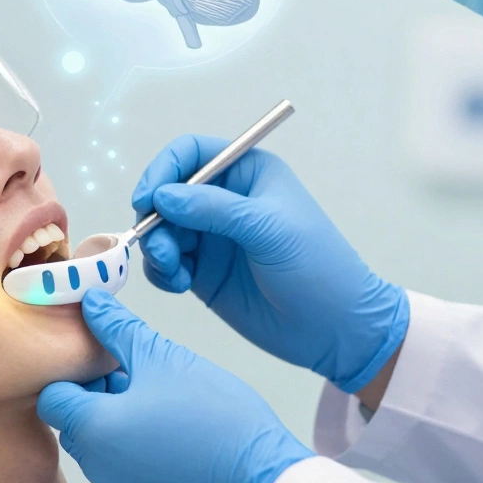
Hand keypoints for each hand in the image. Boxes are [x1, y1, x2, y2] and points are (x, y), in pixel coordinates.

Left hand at [38, 290, 313, 482]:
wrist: (263, 475)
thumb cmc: (218, 419)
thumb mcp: (163, 358)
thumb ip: (117, 329)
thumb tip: (90, 302)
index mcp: (92, 428)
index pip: (52, 397)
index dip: (74, 372)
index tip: (105, 361)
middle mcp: (96, 466)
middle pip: (73, 422)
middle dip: (97, 395)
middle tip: (135, 375)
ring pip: (97, 446)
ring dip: (115, 421)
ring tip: (157, 402)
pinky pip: (118, 472)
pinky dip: (128, 452)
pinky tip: (162, 435)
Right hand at [132, 135, 407, 392]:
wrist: (335, 329)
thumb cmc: (317, 267)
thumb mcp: (268, 229)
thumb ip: (213, 209)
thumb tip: (162, 197)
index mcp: (247, 172)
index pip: (191, 153)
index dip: (164, 170)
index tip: (147, 198)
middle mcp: (224, 199)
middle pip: (166, 192)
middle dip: (154, 217)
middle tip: (161, 247)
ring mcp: (212, 236)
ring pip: (160, 229)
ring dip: (156, 247)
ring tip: (173, 271)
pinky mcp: (203, 271)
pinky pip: (164, 261)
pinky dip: (160, 271)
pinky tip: (179, 285)